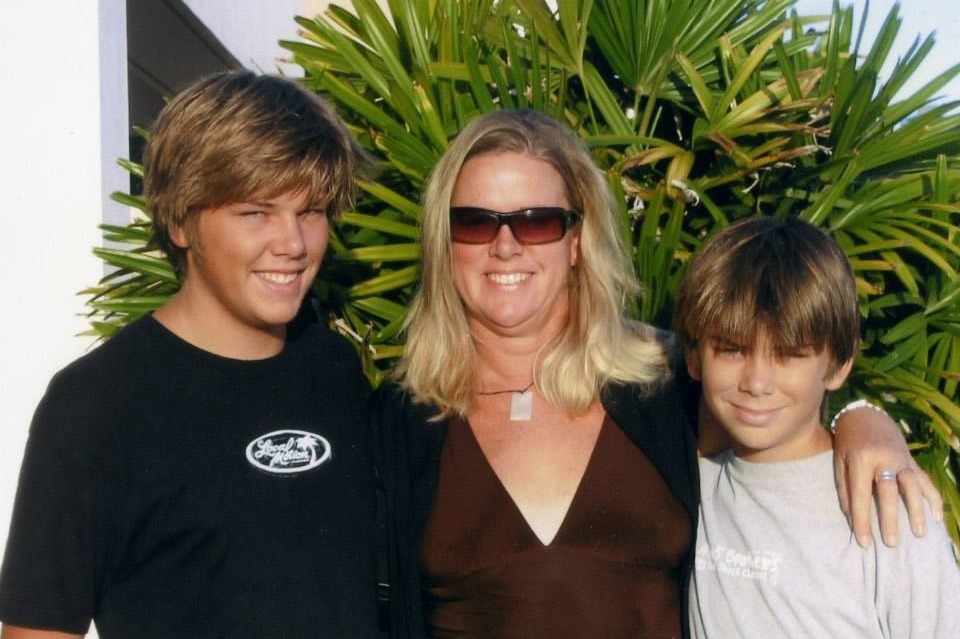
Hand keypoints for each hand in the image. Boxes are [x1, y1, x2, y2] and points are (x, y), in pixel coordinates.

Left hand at [832, 404, 942, 547]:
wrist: (865, 415)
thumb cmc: (847, 442)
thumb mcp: (839, 460)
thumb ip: (844, 487)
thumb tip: (850, 517)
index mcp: (860, 459)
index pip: (860, 495)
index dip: (862, 520)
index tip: (864, 542)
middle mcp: (883, 459)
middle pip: (888, 492)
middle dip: (890, 519)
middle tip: (892, 544)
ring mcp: (901, 458)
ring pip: (912, 486)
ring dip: (917, 510)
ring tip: (919, 533)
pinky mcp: (912, 460)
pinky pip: (925, 480)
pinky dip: (932, 498)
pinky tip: (937, 517)